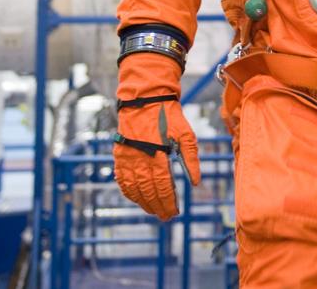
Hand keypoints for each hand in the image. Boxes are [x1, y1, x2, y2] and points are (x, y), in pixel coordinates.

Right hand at [114, 55, 200, 219]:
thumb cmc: (169, 116)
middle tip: (166, 217)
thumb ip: (190, 159)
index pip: (163, 187)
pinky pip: (122, 180)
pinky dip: (128, 192)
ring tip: (153, 211)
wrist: (145, 99)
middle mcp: (141, 159)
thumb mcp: (186, 134)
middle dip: (158, 206)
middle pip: (148, 191)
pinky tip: (136, 198)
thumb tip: (196, 182)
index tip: (174, 212)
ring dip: (144, 203)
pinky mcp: (120, 155)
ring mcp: (128, 158)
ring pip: (134, 189)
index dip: (168, 202)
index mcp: (159, 155)